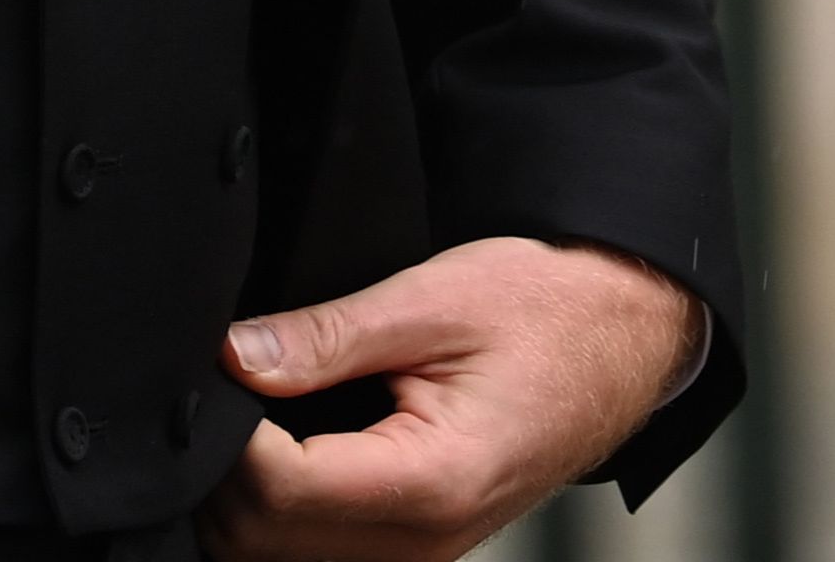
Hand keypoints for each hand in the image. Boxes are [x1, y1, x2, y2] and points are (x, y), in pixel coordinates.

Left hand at [199, 238, 703, 561]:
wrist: (620, 335)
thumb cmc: (542, 310)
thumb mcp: (428, 299)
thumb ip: (324, 336)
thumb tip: (234, 356)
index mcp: (431, 483)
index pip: (277, 492)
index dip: (226, 433)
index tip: (214, 371)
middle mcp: (425, 543)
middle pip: (265, 542)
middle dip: (223, 467)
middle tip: (219, 383)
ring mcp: (423, 556)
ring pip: (284, 558)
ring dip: (248, 494)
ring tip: (247, 410)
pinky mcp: (419, 545)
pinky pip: (322, 550)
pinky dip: (284, 508)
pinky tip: (280, 445)